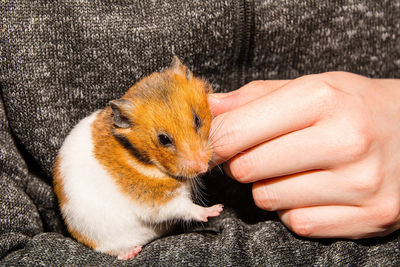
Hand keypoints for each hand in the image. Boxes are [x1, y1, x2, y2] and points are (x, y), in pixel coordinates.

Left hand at [208, 72, 399, 238]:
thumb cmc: (354, 105)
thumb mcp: (310, 86)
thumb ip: (255, 97)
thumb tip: (209, 108)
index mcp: (323, 99)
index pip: (236, 131)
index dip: (214, 141)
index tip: (212, 143)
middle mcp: (345, 140)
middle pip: (247, 169)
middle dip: (243, 162)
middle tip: (262, 152)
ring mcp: (361, 183)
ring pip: (268, 199)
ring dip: (269, 186)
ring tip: (295, 169)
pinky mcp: (371, 216)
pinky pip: (298, 223)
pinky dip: (295, 209)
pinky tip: (315, 189)